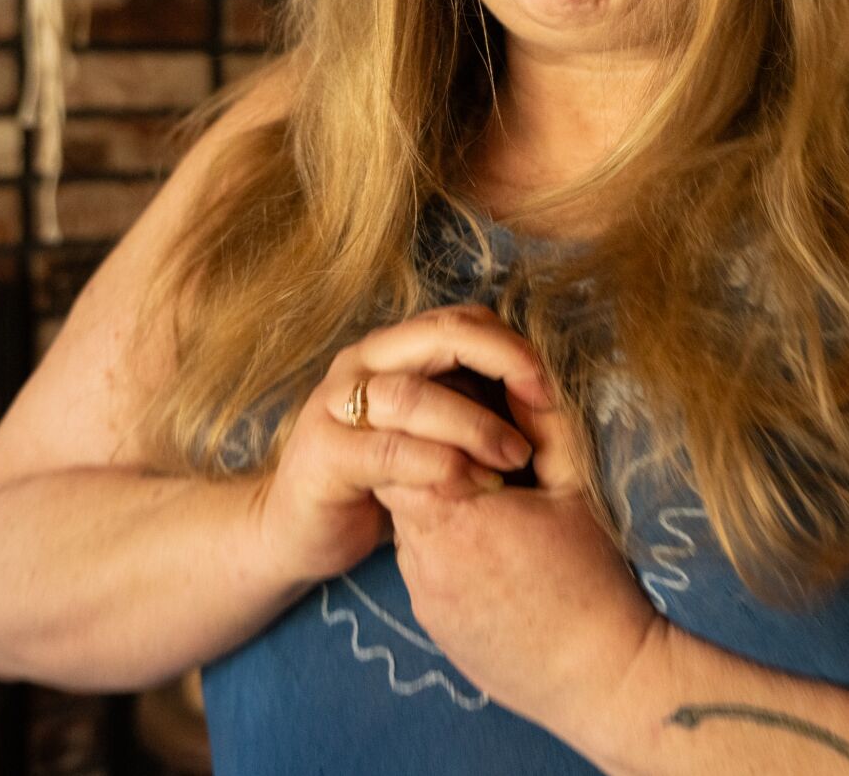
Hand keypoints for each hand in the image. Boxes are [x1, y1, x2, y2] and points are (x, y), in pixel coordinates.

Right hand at [253, 304, 552, 584]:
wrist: (297, 530)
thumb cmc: (380, 478)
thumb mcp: (432, 432)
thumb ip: (471, 404)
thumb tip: (545, 396)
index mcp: (394, 349)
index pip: (462, 319)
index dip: (512, 345)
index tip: (551, 388)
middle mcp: (363, 363)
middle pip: (441, 335)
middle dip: (503, 363)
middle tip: (545, 405)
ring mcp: (336, 404)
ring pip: (414, 394)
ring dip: (474, 425)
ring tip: (515, 459)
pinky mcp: (324, 453)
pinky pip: (389, 450)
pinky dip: (438, 466)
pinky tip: (473, 486)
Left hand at [377, 360, 660, 733]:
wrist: (596, 677)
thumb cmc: (593, 581)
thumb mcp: (574, 489)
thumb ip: (543, 425)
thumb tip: (522, 379)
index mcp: (459, 512)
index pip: (413, 444)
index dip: (442, 426)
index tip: (477, 427)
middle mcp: (424, 554)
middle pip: (401, 481)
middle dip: (436, 462)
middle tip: (485, 464)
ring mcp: (422, 593)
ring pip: (410, 523)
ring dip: (441, 506)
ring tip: (494, 514)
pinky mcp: (430, 621)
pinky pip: (423, 565)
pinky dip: (447, 549)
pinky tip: (492, 559)